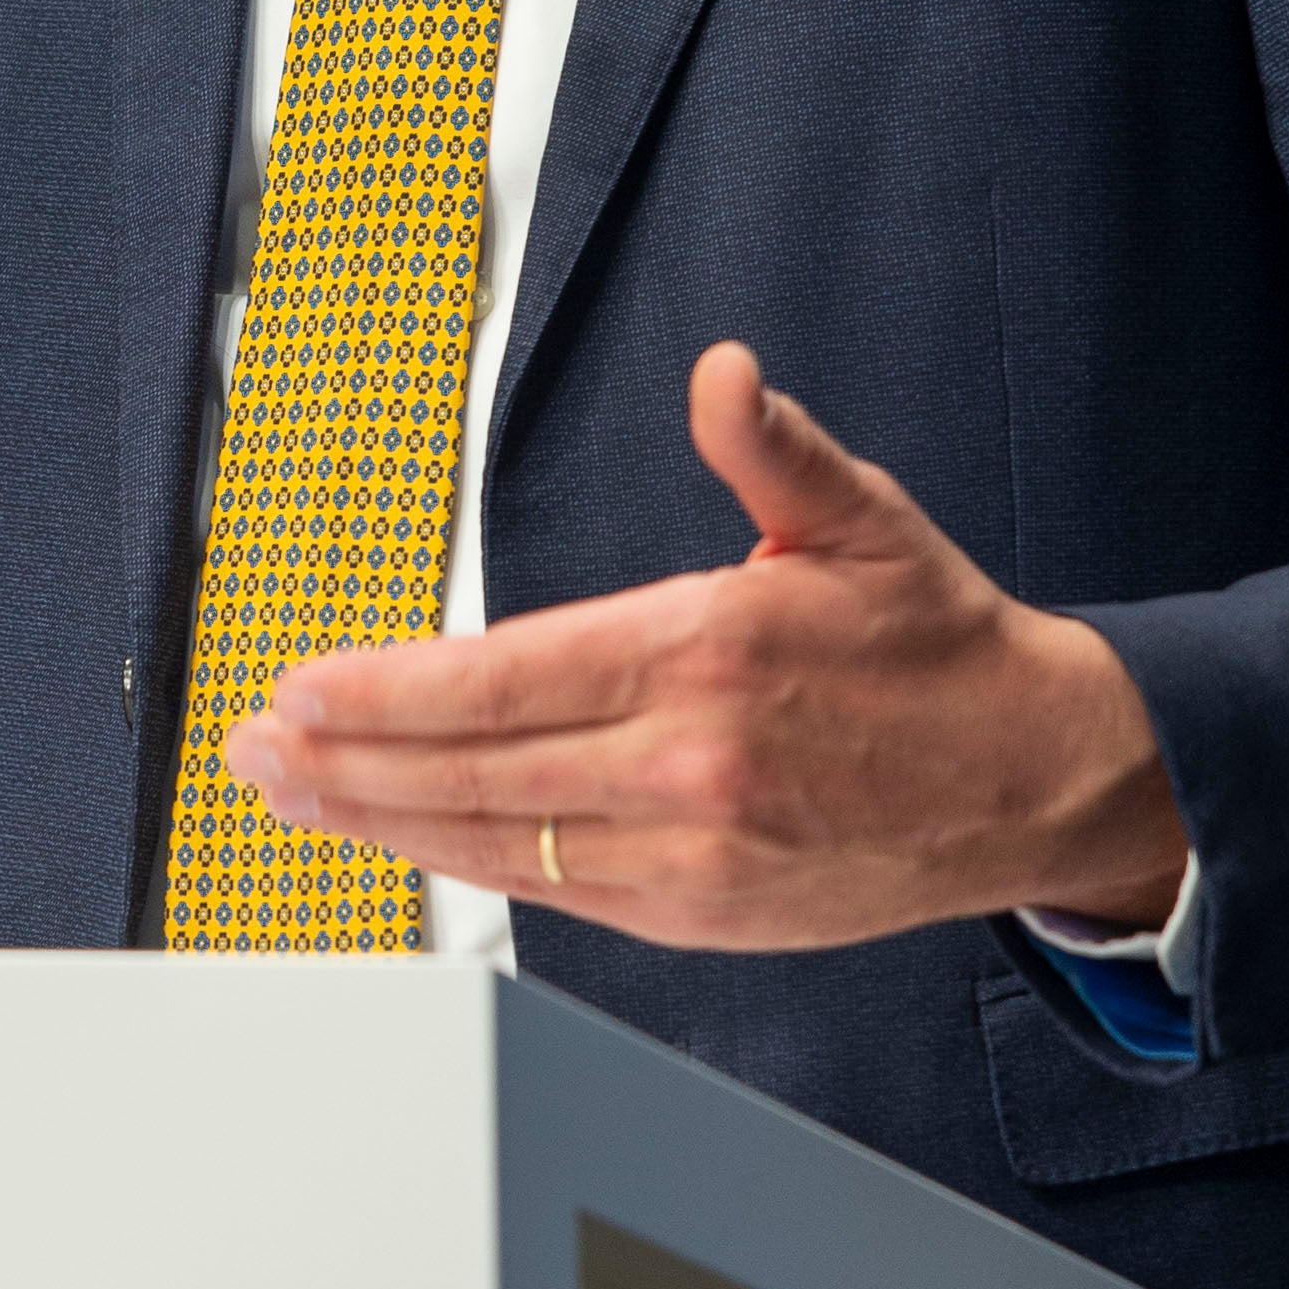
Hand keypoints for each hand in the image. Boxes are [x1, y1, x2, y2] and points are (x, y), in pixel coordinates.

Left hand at [221, 342, 1186, 951]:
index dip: (386, 692)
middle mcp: (688, 763)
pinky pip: (552, 891)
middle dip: (343, 764)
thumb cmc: (939, 647)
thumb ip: (772, 449)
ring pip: (496, 843)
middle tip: (252, 748)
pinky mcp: (699, 910)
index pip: (504, 677)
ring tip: (288, 795)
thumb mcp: (864, 519)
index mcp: (708, 653)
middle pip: (473, 771)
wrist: (1036, 779)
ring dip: (377, 822)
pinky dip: (465, 866)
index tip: (302, 687)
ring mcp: (691, 851)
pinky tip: (400, 840)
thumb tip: (724, 378)